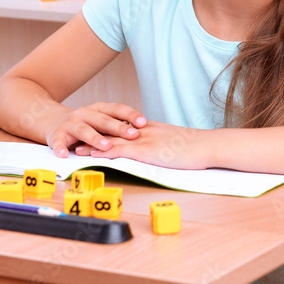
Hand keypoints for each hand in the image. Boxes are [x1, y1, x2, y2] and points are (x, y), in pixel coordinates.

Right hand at [45, 102, 147, 157]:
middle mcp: (85, 114)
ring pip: (84, 130)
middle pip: (104, 120)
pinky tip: (64, 155)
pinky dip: (60, 148)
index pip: (117, 109)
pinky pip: (58, 142)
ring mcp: (70, 124)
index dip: (131, 115)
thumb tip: (144, 132)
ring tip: (106, 146)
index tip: (144, 122)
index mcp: (98, 109)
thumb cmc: (85, 124)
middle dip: (119, 127)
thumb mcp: (101, 120)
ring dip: (95, 138)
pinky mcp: (56, 136)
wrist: (53, 121)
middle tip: (133, 135)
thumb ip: (117, 125)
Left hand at [90, 121, 209, 169]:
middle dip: (95, 135)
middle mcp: (144, 131)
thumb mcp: (177, 143)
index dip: (108, 130)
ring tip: (77, 147)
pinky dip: (103, 152)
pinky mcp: (145, 151)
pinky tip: (92, 155)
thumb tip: (162, 151)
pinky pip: (120, 150)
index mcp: (152, 129)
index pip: (125, 128)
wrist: (206, 146)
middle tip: (79, 137)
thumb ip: (165, 144)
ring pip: (112, 139)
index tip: (95, 132)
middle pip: (114, 131)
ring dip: (93, 144)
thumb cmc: (197, 147)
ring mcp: (144, 140)